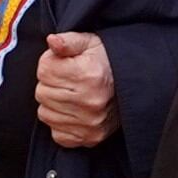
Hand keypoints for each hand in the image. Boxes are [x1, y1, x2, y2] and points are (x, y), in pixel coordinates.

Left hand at [34, 31, 118, 149]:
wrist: (136, 84)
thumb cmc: (109, 62)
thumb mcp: (90, 43)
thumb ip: (68, 41)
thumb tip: (52, 41)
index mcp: (88, 74)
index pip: (44, 70)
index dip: (50, 64)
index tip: (64, 64)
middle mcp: (90, 101)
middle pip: (42, 93)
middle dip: (51, 84)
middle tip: (69, 81)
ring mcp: (90, 122)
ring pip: (45, 113)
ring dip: (54, 104)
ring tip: (73, 95)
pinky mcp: (90, 137)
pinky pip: (57, 134)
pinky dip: (61, 124)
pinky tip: (75, 112)